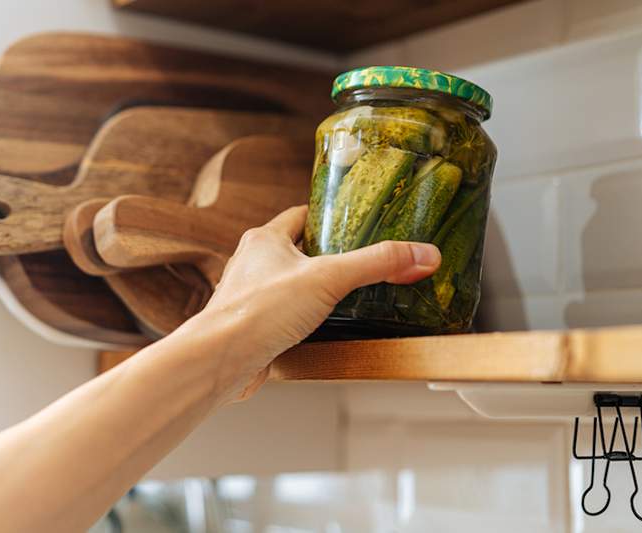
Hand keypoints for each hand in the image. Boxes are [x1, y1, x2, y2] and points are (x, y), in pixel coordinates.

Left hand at [191, 205, 441, 402]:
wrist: (220, 360)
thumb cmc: (257, 312)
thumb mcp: (329, 278)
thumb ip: (376, 264)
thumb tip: (421, 253)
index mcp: (265, 239)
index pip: (301, 215)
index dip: (327, 216)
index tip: (352, 220)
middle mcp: (252, 264)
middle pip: (296, 250)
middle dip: (325, 256)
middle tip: (356, 261)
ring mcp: (250, 297)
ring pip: (287, 284)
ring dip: (312, 289)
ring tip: (343, 295)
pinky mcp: (252, 327)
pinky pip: (281, 316)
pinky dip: (301, 319)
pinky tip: (318, 329)